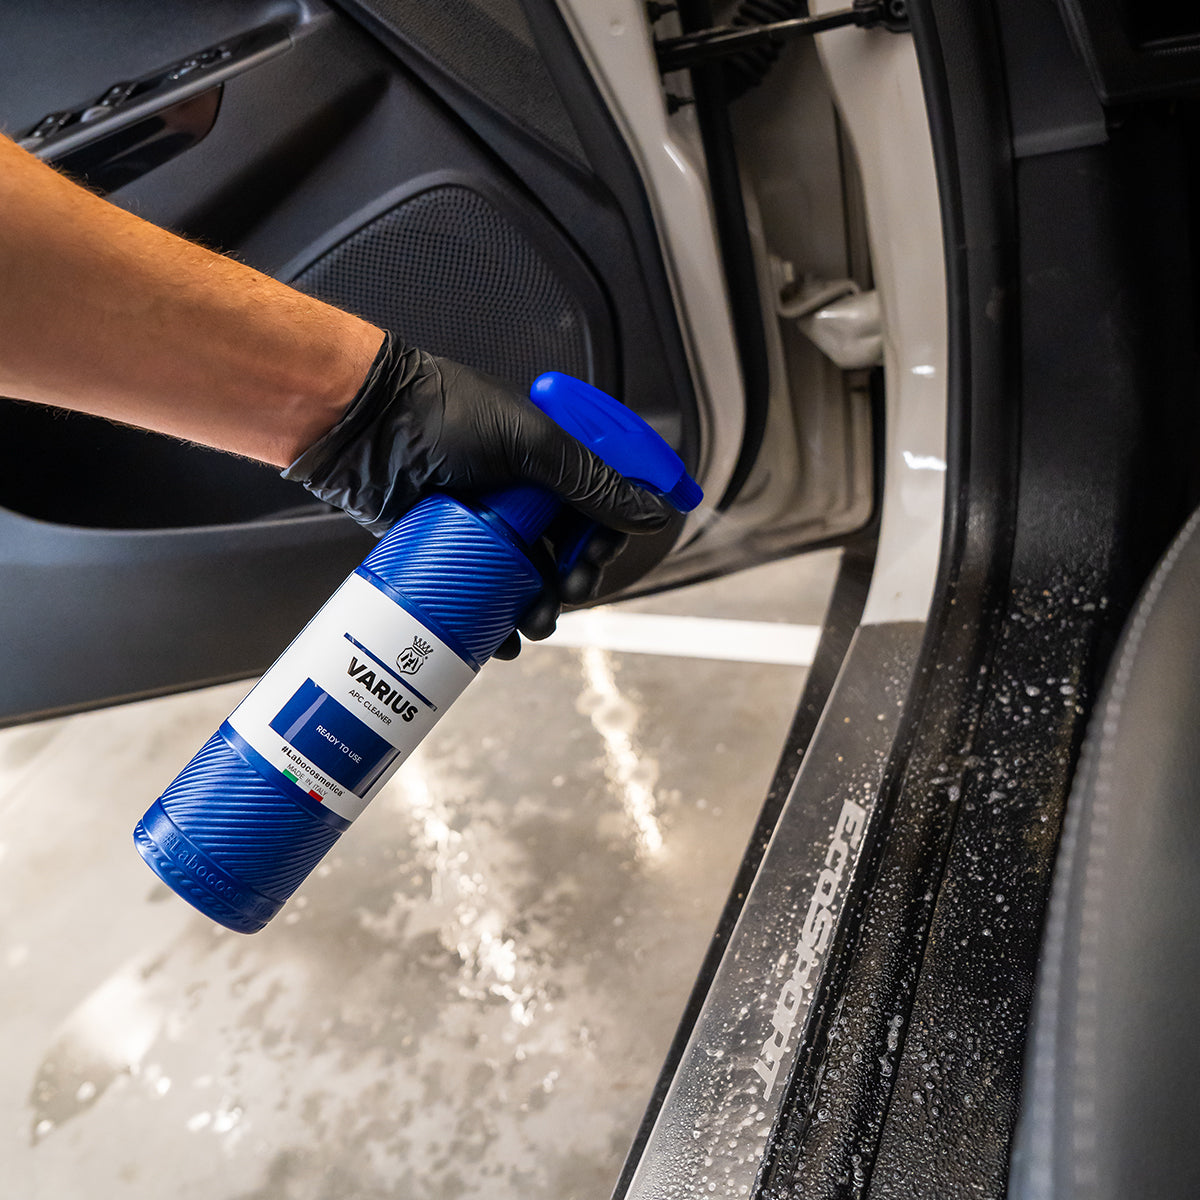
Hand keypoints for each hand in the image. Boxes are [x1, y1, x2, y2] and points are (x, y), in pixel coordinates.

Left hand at [283, 333, 675, 653]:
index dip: (607, 534)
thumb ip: (592, 481)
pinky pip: (481, 594)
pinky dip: (494, 622)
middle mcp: (519, 491)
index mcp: (547, 456)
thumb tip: (651, 512)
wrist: (360, 426)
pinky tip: (497, 639)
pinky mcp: (447, 550)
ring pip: (527, 579)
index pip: (597, 503)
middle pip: (566, 550)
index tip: (600, 555)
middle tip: (566, 590)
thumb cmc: (437, 413)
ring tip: (532, 622)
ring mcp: (484, 522)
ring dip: (538, 608)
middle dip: (573, 579)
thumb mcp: (529, 443)